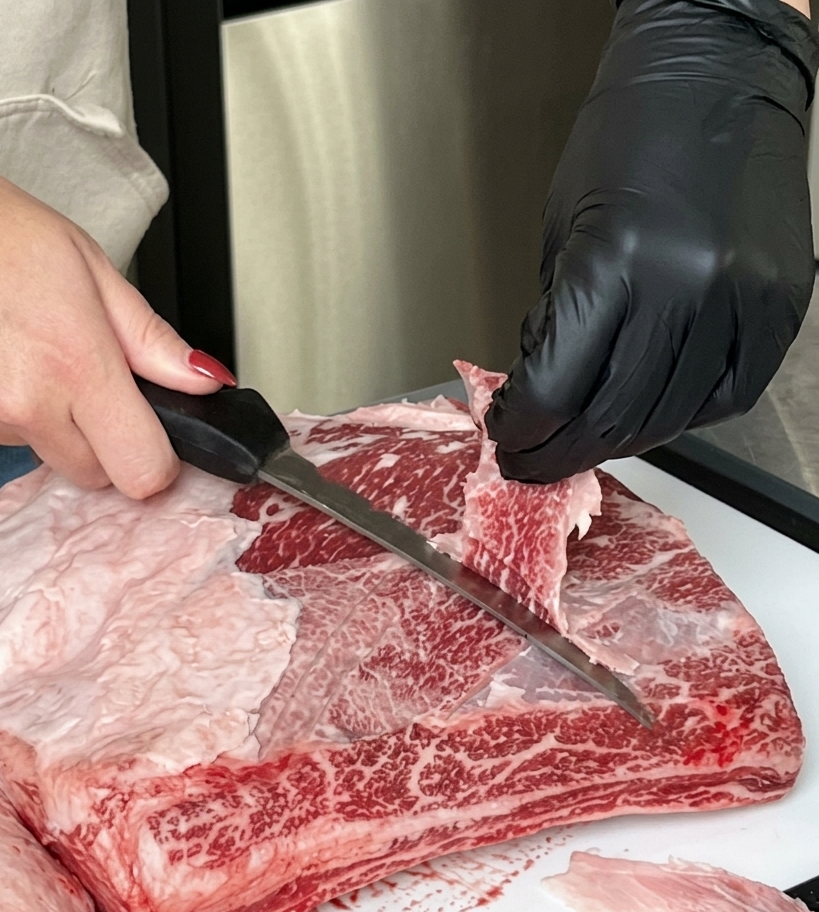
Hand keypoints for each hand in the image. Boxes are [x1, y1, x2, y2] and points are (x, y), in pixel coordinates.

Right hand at [0, 106, 234, 498]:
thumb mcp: (82, 261)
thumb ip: (149, 337)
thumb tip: (203, 381)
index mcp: (73, 362)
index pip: (143, 471)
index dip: (160, 461)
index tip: (158, 437)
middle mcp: (23, 405)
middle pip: (95, 473)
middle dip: (105, 440)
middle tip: (85, 378)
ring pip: (41, 453)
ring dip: (47, 419)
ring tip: (18, 347)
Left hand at [485, 0, 818, 482]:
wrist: (717, 76)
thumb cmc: (627, 138)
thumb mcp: (561, 234)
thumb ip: (552, 323)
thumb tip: (538, 394)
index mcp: (616, 262)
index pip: (554, 390)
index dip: (521, 429)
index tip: (504, 436)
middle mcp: (687, 287)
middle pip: (610, 418)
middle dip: (558, 452)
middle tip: (532, 461)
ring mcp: (743, 300)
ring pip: (667, 418)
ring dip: (613, 443)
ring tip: (579, 443)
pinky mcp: (779, 307)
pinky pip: (724, 396)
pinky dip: (676, 416)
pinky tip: (642, 414)